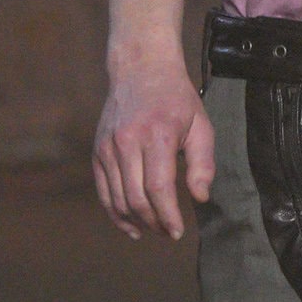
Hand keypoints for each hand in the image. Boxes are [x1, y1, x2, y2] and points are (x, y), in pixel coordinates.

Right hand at [93, 53, 214, 238]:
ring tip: (153, 229)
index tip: (178, 232)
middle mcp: (127, 141)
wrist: (141, 69)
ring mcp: (108, 146)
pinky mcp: (98, 150)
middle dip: (154, 222)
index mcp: (156, 136)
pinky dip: (115, 212)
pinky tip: (130, 226)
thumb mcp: (201, 126)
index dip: (168, 216)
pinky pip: (103, 190)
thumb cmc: (176, 100)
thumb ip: (203, 164)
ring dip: (135, 221)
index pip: (159, 188)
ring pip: (117, 198)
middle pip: (136, 197)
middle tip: (168, 233)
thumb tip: (199, 198)